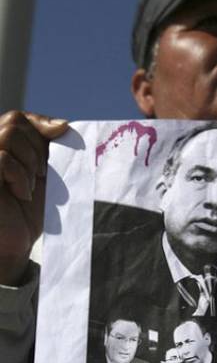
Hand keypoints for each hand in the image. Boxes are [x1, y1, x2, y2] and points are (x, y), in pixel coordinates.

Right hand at [0, 111, 67, 284]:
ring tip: (30, 185)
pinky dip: (20, 176)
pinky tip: (21, 195)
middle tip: (41, 175)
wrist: (17, 245)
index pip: (18, 118)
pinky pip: (2, 158)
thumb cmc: (29, 211)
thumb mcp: (44, 173)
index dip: (40, 123)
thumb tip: (63, 124)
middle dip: (36, 147)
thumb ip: (48, 147)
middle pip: (14, 121)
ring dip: (29, 161)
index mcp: (0, 146)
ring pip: (8, 135)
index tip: (62, 135)